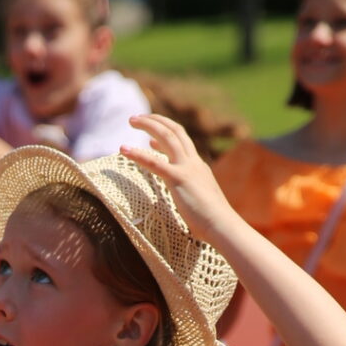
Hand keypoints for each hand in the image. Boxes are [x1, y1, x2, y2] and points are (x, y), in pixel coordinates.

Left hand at [121, 115, 236, 244]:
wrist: (222, 225)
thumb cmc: (212, 222)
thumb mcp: (202, 202)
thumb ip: (194, 196)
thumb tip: (191, 202)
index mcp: (199, 168)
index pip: (182, 143)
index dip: (166, 136)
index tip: (151, 139)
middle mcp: (193, 163)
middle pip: (175, 131)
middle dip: (156, 121)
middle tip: (136, 119)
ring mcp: (186, 168)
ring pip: (167, 137)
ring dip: (148, 125)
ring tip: (131, 120)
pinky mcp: (178, 179)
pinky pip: (154, 163)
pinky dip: (137, 154)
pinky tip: (123, 149)